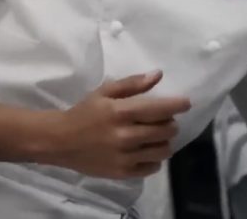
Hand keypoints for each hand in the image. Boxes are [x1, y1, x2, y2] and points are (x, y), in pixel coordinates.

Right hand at [41, 71, 190, 178]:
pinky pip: (152, 167)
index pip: (160, 109)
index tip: (186, 103)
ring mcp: (125, 156)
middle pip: (166, 130)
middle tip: (164, 120)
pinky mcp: (123, 172)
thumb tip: (158, 74)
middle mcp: (126, 135)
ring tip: (156, 136)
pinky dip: (154, 158)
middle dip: (170, 123)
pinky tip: (146, 150)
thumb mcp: (104, 92)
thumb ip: (132, 84)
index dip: (177, 105)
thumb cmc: (84, 113)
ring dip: (165, 141)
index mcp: (121, 112)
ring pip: (163, 150)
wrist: (60, 141)